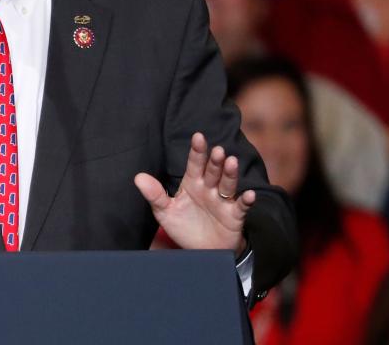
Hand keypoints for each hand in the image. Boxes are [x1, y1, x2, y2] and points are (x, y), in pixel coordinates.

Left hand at [135, 132, 254, 253]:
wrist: (202, 251)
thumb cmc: (184, 226)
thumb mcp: (165, 212)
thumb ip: (155, 195)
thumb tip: (138, 178)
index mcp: (192, 183)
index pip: (194, 164)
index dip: (197, 151)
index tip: (198, 137)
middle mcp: (209, 188)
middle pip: (212, 171)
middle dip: (214, 161)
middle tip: (217, 150)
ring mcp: (222, 201)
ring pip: (227, 184)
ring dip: (230, 174)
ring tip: (231, 162)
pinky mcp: (234, 216)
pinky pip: (241, 206)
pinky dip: (246, 201)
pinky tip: (250, 195)